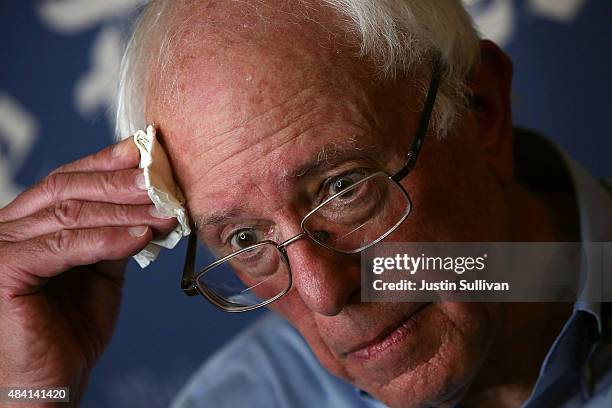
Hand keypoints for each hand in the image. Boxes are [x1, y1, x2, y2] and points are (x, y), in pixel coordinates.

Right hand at [0, 138, 177, 406]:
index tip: (144, 150)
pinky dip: (109, 239)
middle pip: (66, 188)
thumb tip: (151, 205)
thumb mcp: (98, 272)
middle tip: (161, 178)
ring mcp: (0, 248)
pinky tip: (143, 236)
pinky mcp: (4, 272)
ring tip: (164, 208)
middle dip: (120, 181)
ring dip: (125, 210)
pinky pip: (65, 246)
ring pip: (70, 214)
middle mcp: (5, 228)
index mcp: (24, 224)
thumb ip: (113, 237)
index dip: (105, 163)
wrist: (46, 384)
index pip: (66, 181)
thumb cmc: (68, 330)